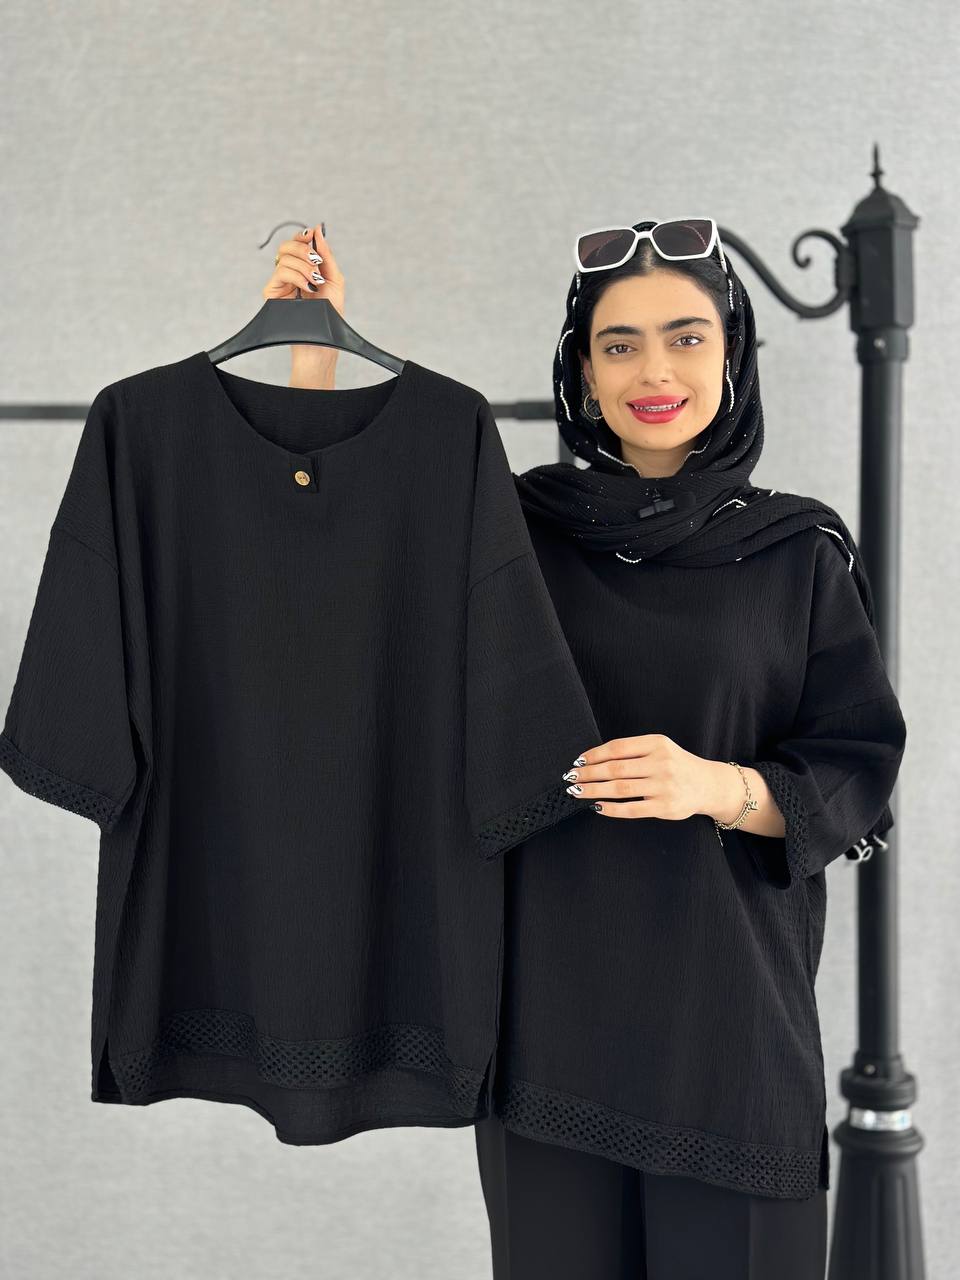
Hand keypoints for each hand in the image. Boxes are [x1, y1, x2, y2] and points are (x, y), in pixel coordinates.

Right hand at [261, 223, 346, 379]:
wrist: (323, 339)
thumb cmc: (330, 314)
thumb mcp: (334, 280)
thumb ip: (326, 255)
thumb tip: (318, 230)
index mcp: (304, 270)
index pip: (296, 245)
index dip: (301, 237)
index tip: (311, 235)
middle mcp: (290, 275)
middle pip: (286, 247)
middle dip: (303, 249)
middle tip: (316, 262)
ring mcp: (280, 284)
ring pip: (283, 258)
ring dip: (304, 266)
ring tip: (315, 281)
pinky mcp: (272, 293)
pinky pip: (280, 272)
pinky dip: (296, 276)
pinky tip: (307, 287)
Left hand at [562, 734, 715, 820]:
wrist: (708, 784)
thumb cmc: (676, 765)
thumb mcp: (660, 749)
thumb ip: (633, 751)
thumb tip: (593, 759)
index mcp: (657, 743)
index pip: (618, 747)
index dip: (594, 755)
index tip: (578, 761)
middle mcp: (661, 763)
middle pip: (615, 769)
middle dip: (588, 774)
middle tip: (570, 778)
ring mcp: (664, 786)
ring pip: (620, 789)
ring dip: (594, 791)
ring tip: (578, 792)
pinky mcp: (665, 807)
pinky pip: (631, 809)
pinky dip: (611, 809)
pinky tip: (597, 806)